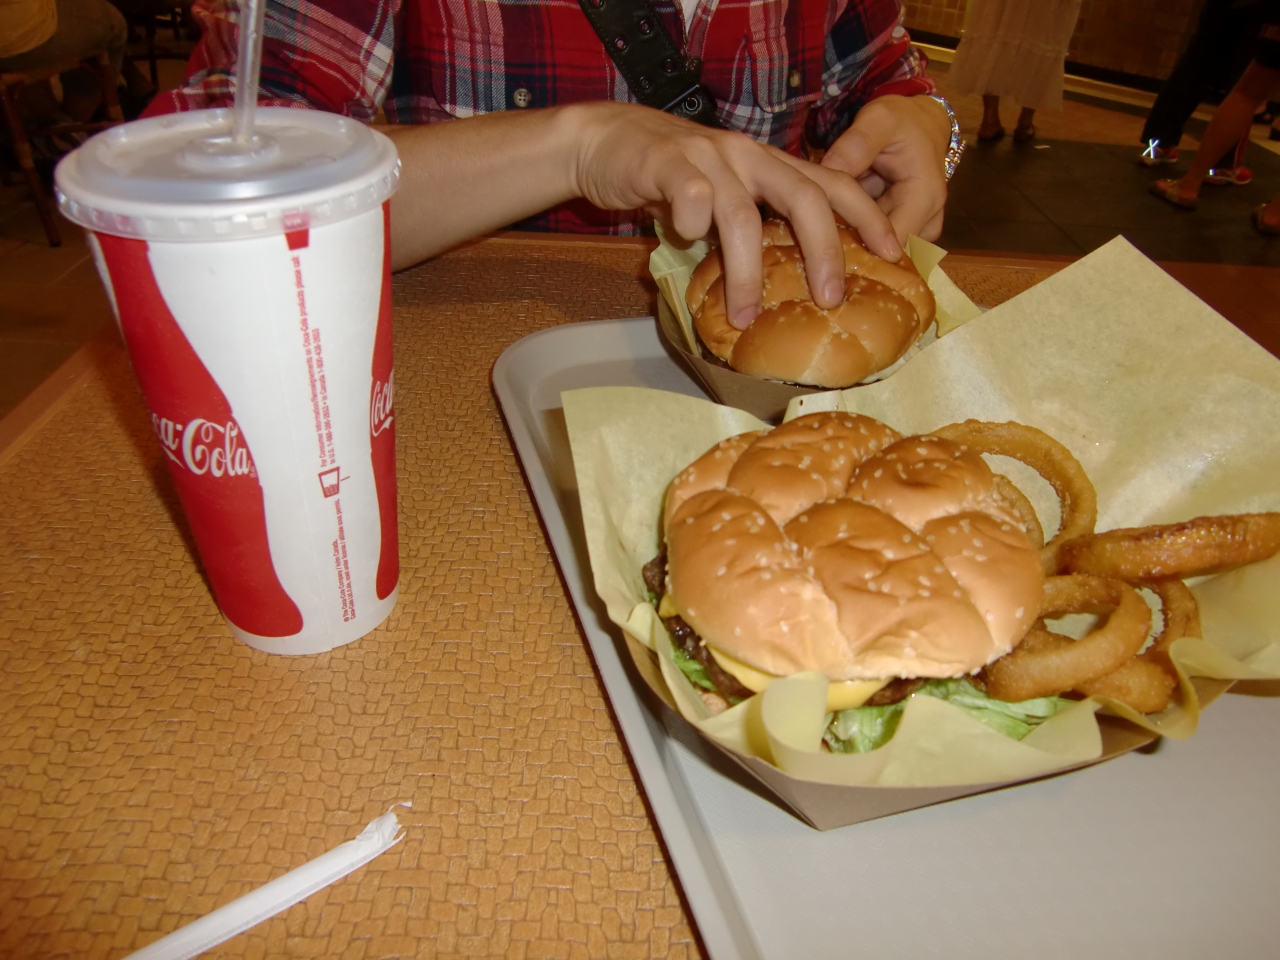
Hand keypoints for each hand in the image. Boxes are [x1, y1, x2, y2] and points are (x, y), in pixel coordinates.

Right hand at [568, 102, 901, 328]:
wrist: (604, 141)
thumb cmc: (667, 179)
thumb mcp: (721, 199)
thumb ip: (750, 229)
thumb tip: (782, 288)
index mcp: (768, 165)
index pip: (833, 185)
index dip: (868, 218)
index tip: (895, 255)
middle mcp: (748, 156)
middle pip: (806, 198)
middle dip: (826, 250)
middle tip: (831, 299)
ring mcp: (709, 156)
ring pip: (743, 215)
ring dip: (747, 272)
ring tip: (744, 315)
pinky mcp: (666, 162)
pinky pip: (691, 195)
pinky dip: (692, 223)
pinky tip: (685, 240)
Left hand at [820, 95, 950, 243]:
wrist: (921, 124)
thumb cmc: (901, 122)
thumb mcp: (879, 120)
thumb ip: (855, 145)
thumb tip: (825, 173)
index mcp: (924, 198)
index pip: (889, 243)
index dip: (855, 252)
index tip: (816, 252)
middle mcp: (927, 222)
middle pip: (885, 257)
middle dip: (849, 258)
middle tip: (807, 257)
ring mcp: (919, 232)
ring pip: (881, 257)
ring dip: (851, 255)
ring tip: (814, 252)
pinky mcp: (908, 234)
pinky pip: (879, 249)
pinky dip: (855, 246)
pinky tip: (827, 243)